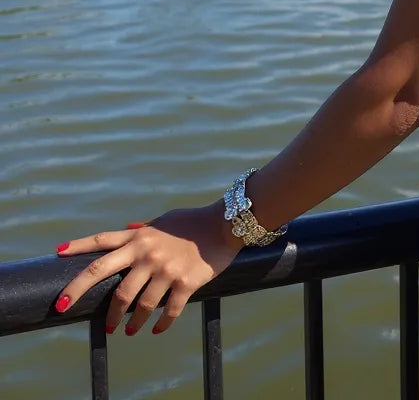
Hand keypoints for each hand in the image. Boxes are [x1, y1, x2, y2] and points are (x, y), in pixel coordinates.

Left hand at [54, 202, 243, 334]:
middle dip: (80, 293)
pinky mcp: (184, 283)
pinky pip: (168, 311)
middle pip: (104, 275)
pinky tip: (155, 330)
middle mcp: (147, 252)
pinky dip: (160, 325)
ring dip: (128, 322)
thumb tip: (128, 230)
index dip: (78, 246)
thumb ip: (145, 230)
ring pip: (135, 303)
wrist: (227, 224)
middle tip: (66, 309)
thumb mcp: (166, 221)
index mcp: (141, 237)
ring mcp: (165, 269)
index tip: (56, 254)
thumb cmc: (194, 222)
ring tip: (127, 331)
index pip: (103, 240)